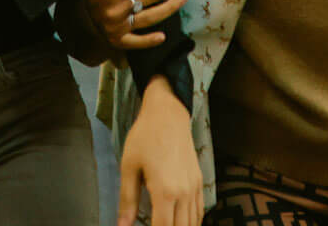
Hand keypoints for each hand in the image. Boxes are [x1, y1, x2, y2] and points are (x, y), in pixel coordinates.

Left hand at [117, 76, 201, 225]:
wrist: (168, 114)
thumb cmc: (144, 138)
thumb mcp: (129, 167)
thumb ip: (127, 200)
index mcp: (165, 191)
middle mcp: (184, 193)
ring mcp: (195, 188)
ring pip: (192, 223)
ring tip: (164, 225)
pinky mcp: (199, 182)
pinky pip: (200, 211)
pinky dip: (192, 222)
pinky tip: (180, 222)